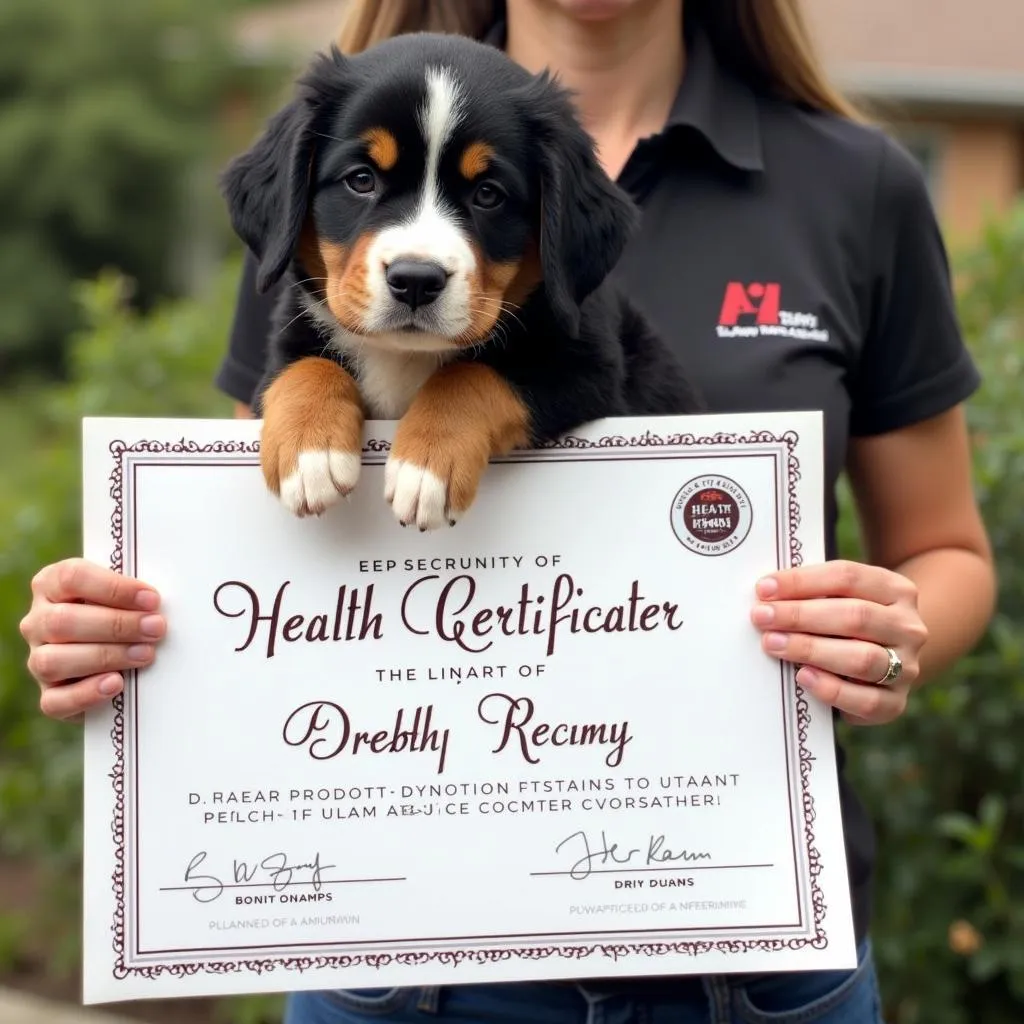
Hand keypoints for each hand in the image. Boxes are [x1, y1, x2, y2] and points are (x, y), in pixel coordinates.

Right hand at [18, 558, 165, 720]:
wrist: (119, 657)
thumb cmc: (126, 613)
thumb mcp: (126, 596)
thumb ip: (133, 594)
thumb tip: (156, 604)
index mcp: (52, 585)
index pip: (72, 577)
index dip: (114, 588)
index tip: (151, 599)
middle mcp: (38, 622)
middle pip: (62, 621)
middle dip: (116, 625)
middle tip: (155, 628)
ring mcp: (38, 660)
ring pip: (53, 661)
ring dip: (105, 657)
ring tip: (144, 655)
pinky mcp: (49, 695)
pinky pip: (55, 701)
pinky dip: (86, 694)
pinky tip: (116, 684)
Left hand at [750, 559, 926, 724]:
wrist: (890, 661)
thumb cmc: (851, 622)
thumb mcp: (842, 599)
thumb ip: (813, 594)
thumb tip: (766, 594)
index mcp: (896, 590)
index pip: (847, 577)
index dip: (802, 581)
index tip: (764, 589)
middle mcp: (908, 627)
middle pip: (855, 617)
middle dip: (800, 615)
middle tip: (762, 617)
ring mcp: (907, 667)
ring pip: (861, 658)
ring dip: (810, 649)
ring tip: (773, 644)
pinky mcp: (895, 702)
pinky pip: (866, 701)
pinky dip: (831, 689)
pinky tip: (802, 676)